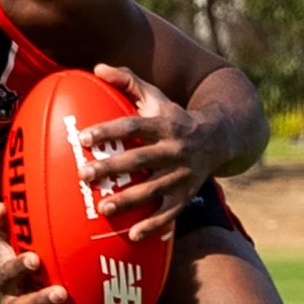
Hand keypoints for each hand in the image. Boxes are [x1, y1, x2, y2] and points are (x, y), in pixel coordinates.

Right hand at [0, 204, 89, 303]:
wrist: (10, 296)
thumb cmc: (15, 262)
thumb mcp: (5, 244)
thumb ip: (3, 225)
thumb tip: (2, 203)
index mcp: (3, 281)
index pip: (8, 273)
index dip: (19, 267)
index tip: (35, 258)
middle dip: (40, 301)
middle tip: (60, 293)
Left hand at [74, 63, 215, 239]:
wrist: (219, 138)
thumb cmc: (175, 117)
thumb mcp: (157, 96)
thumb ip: (128, 80)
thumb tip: (96, 67)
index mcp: (163, 124)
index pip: (133, 126)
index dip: (108, 131)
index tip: (83, 138)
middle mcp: (173, 149)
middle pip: (140, 159)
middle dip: (112, 168)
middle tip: (84, 175)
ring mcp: (181, 174)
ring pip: (153, 189)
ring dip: (129, 200)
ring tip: (103, 208)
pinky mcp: (186, 195)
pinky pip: (170, 213)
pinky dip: (153, 225)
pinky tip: (132, 235)